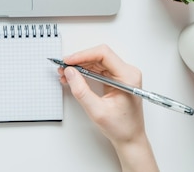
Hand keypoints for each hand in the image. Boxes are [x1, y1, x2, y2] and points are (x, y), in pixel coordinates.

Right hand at [59, 45, 158, 171]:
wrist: (130, 138)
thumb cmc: (121, 128)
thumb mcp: (97, 111)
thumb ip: (81, 91)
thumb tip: (70, 72)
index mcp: (128, 77)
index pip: (104, 55)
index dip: (83, 55)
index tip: (68, 61)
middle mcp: (127, 72)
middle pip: (99, 56)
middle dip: (79, 61)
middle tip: (63, 68)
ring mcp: (122, 74)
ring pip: (97, 61)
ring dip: (80, 66)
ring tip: (65, 73)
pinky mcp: (116, 78)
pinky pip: (98, 68)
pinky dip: (85, 71)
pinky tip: (74, 77)